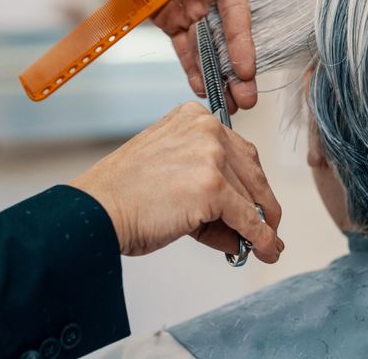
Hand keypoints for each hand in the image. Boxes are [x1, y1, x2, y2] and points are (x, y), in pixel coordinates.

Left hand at [44, 0, 256, 111]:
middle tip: (248, 99)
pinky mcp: (170, 17)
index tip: (245, 66)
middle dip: (239, 68)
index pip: (238, 4)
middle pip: (229, 33)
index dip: (241, 37)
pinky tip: (200, 88)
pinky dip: (192, 67)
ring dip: (220, 76)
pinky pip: (183, 46)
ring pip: (209, 46)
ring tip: (231, 106)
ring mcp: (192, 5)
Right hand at [68, 102, 283, 261]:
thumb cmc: (124, 194)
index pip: (239, 150)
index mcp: (193, 117)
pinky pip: (247, 218)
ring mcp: (210, 155)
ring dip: (260, 225)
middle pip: (252, 170)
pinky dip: (261, 237)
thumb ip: (211, 190)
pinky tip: (265, 250)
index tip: (259, 204)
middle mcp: (206, 128)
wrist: (98, 210)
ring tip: (264, 246)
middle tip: (269, 229)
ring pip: (251, 196)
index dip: (252, 183)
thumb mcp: (172, 175)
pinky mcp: (212, 186)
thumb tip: (249, 227)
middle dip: (262, 205)